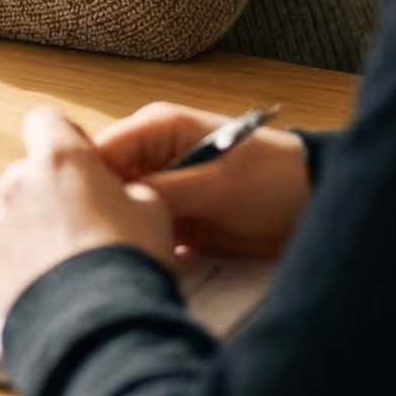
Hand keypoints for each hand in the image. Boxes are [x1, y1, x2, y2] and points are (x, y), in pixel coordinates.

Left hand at [0, 107, 174, 315]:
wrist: (100, 326)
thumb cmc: (131, 261)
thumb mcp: (153, 211)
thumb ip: (129, 189)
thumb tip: (123, 195)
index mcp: (59, 159)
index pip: (46, 121)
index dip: (67, 139)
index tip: (85, 164)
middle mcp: (19, 183)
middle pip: (30, 173)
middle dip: (53, 192)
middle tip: (88, 227)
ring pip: (15, 216)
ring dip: (38, 231)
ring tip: (73, 268)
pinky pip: (4, 255)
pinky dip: (23, 267)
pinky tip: (55, 290)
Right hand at [93, 102, 309, 259]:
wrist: (318, 205)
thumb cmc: (273, 180)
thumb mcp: (216, 184)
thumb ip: (162, 190)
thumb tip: (112, 203)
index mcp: (155, 128)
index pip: (99, 150)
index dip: (83, 182)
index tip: (77, 218)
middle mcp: (152, 155)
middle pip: (105, 182)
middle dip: (100, 212)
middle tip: (99, 247)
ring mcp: (163, 187)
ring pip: (122, 210)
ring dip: (123, 233)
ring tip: (119, 261)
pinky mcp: (177, 217)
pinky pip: (146, 231)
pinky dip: (144, 247)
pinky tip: (143, 267)